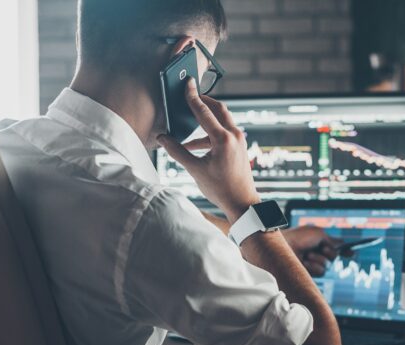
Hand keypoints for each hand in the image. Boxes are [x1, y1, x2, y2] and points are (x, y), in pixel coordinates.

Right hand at [157, 78, 258, 221]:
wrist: (242, 202)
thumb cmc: (220, 188)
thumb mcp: (195, 169)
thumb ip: (177, 151)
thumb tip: (162, 138)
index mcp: (223, 139)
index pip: (204, 111)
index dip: (192, 96)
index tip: (188, 83)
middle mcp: (234, 135)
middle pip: (218, 109)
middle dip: (203, 101)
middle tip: (190, 95)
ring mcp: (239, 140)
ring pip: (222, 120)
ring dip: (205, 120)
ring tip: (187, 124)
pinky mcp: (240, 146)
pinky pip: (224, 131)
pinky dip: (209, 134)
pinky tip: (194, 145)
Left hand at [283, 226, 342, 276]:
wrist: (285, 248)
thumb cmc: (299, 238)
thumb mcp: (319, 234)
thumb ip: (332, 241)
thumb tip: (343, 246)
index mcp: (318, 241)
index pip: (334, 246)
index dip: (344, 250)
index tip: (352, 253)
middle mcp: (316, 252)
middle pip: (334, 256)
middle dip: (330, 252)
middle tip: (322, 248)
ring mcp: (312, 263)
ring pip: (328, 265)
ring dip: (320, 259)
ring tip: (307, 255)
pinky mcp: (308, 273)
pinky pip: (321, 271)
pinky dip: (315, 266)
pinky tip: (305, 263)